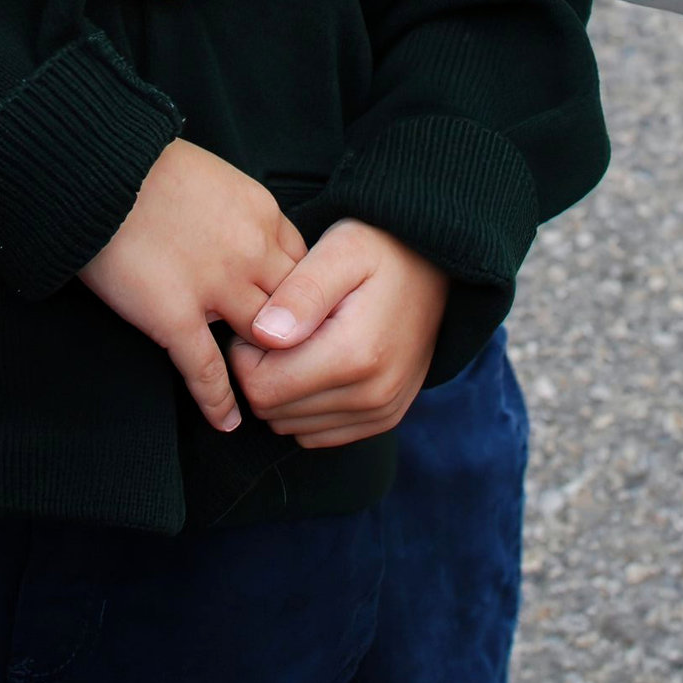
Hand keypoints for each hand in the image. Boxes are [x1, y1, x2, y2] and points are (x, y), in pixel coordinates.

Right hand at [79, 141, 307, 434]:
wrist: (96, 166)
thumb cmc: (142, 163)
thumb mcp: (211, 173)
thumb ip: (234, 210)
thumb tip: (234, 235)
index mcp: (261, 211)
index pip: (303, 265)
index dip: (301, 294)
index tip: (296, 314)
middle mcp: (251, 251)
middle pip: (295, 307)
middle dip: (297, 334)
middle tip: (296, 362)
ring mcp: (216, 286)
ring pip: (263, 340)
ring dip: (265, 366)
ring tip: (267, 392)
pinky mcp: (175, 314)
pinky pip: (207, 369)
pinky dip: (218, 401)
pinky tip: (226, 421)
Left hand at [229, 221, 448, 448]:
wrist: (437, 267)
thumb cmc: (382, 249)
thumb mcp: (341, 248)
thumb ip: (301, 291)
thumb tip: (265, 335)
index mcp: (354, 354)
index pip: (262, 388)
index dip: (245, 353)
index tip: (262, 318)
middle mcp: (372, 395)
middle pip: (273, 411)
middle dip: (262, 371)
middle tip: (279, 326)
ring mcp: (381, 412)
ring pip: (292, 426)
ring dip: (283, 390)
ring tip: (301, 341)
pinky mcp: (384, 418)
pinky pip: (318, 434)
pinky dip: (305, 406)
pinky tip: (318, 363)